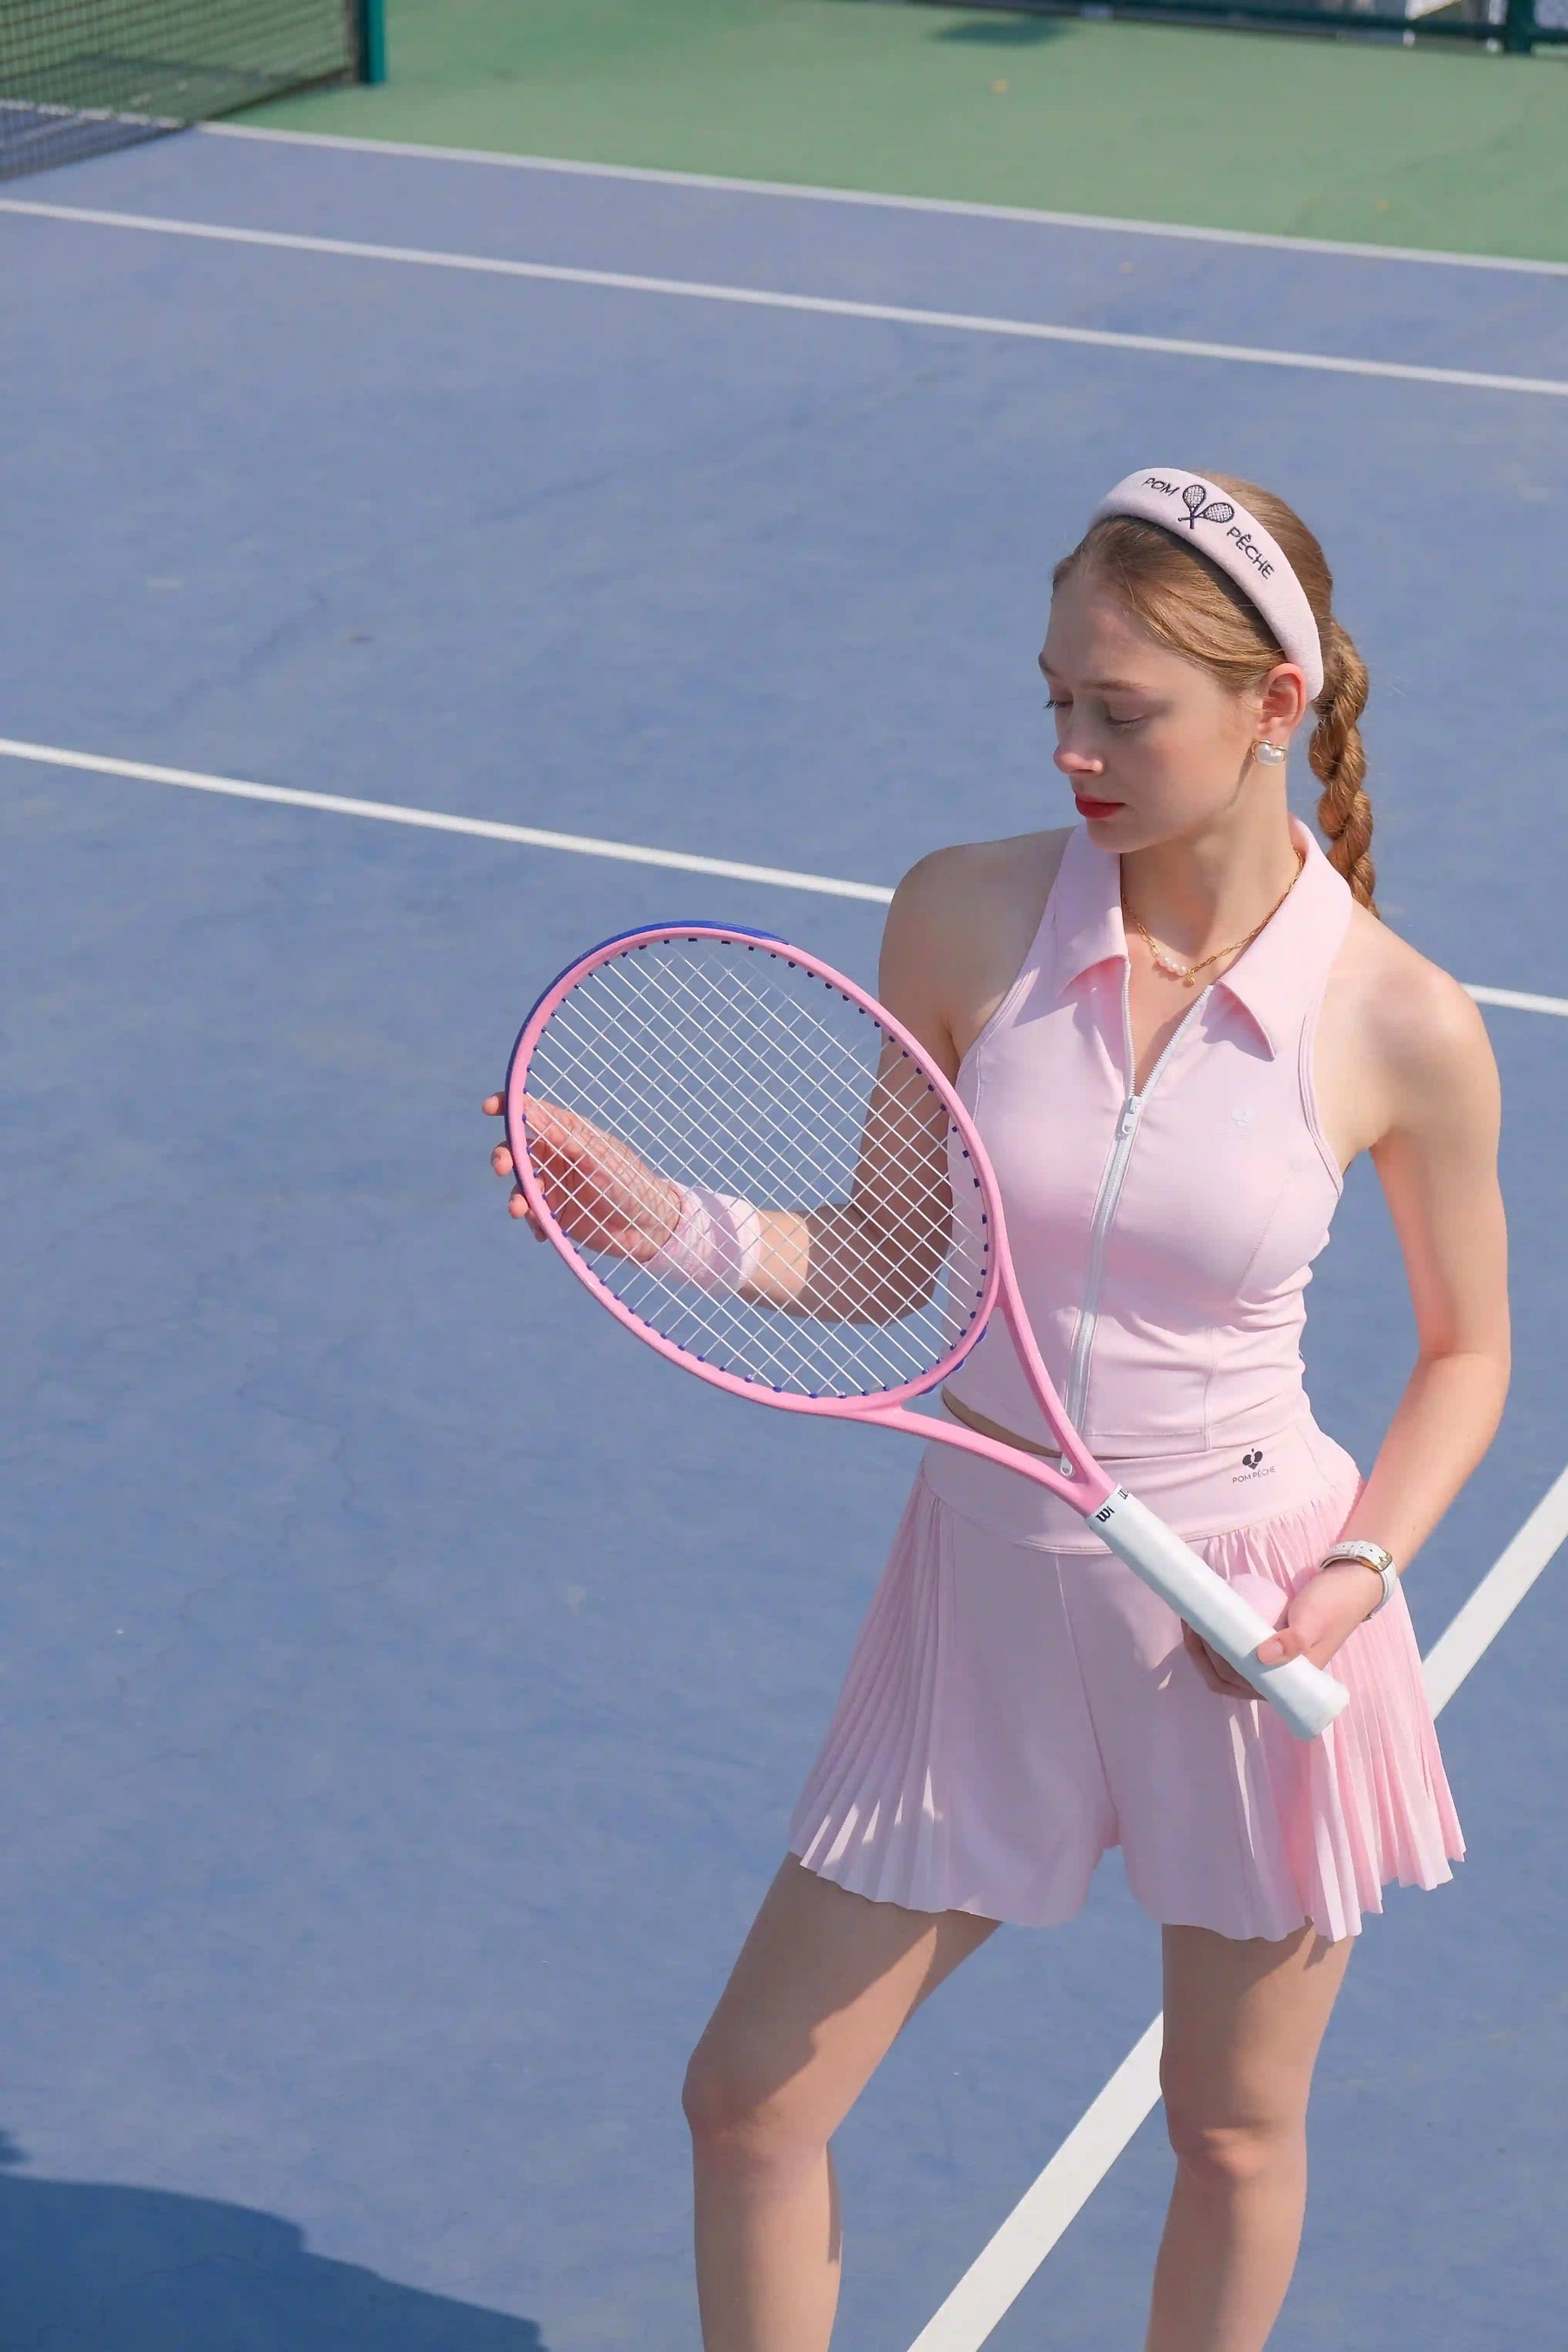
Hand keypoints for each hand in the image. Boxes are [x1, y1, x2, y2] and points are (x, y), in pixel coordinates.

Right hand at [482, 1091, 682, 1258]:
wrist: (649, 1229)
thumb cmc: (629, 1183)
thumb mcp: (596, 1158)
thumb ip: (562, 1136)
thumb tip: (527, 1107)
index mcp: (568, 1135)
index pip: (533, 1115)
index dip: (509, 1108)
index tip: (489, 1108)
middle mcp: (557, 1158)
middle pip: (516, 1151)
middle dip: (504, 1157)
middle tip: (502, 1168)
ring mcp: (554, 1187)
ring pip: (520, 1187)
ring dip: (516, 1197)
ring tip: (521, 1212)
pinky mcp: (555, 1215)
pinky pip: (532, 1216)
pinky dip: (532, 1223)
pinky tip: (543, 1232)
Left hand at [1183, 1559, 1384, 1700]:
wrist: (1350, 1584)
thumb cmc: (1333, 1605)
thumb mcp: (1314, 1622)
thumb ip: (1294, 1641)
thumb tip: (1262, 1657)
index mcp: (1286, 1683)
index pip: (1237, 1683)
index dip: (1213, 1662)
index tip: (1202, 1632)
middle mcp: (1274, 1678)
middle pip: (1224, 1676)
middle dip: (1201, 1651)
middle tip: (1191, 1618)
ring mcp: (1268, 1662)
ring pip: (1224, 1665)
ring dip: (1203, 1645)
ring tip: (1191, 1615)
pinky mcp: (1264, 1643)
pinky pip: (1233, 1648)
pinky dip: (1216, 1636)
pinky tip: (1205, 1616)